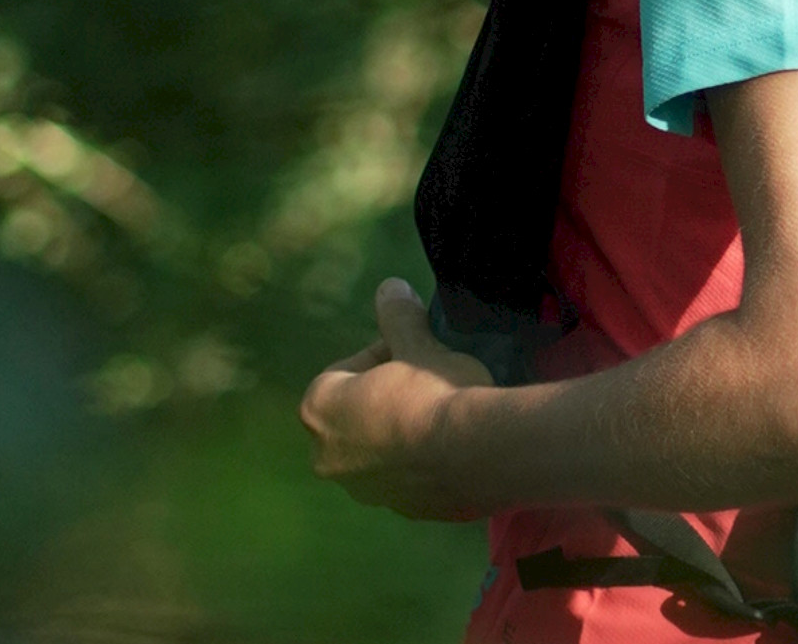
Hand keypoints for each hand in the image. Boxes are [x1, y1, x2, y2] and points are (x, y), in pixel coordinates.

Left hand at [299, 279, 495, 518]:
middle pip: (362, 412)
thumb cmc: (435, 390)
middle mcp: (328, 456)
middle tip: (432, 382)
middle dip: (391, 398)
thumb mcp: (418, 343)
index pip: (349, 369)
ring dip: (407, 433)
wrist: (478, 452)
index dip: (387, 355)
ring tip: (448, 415)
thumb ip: (398, 316)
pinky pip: (411, 477)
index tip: (418, 352)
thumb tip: (389, 286)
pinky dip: (427, 463)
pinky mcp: (403, 511)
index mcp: (319, 408)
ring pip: (384, 449)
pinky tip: (458, 445)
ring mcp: (365, 491)